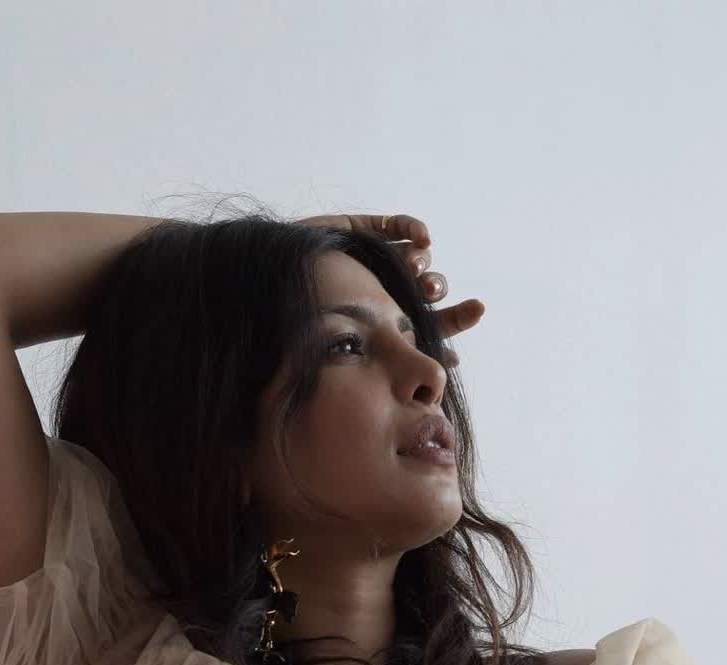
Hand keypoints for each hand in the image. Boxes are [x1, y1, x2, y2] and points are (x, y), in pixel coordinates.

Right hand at [295, 212, 484, 367]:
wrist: (257, 287)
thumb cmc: (291, 328)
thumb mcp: (341, 354)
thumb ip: (381, 363)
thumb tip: (434, 377)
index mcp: (379, 324)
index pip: (425, 328)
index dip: (450, 328)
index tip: (469, 326)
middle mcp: (380, 292)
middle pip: (426, 293)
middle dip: (438, 293)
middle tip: (436, 295)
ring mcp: (372, 261)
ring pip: (415, 260)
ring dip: (424, 266)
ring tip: (419, 272)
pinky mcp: (360, 232)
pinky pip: (396, 226)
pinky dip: (414, 230)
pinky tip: (424, 239)